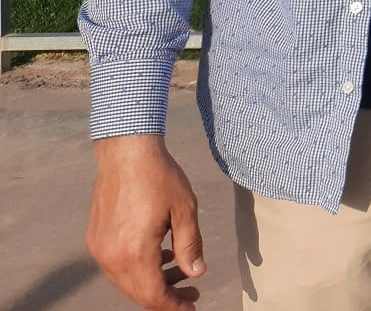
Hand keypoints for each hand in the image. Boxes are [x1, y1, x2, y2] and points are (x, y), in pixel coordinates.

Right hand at [87, 135, 204, 307]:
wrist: (126, 153)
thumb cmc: (159, 178)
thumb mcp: (185, 210)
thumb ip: (190, 245)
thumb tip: (196, 273)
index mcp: (135, 253)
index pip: (154, 296)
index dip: (174, 306)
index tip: (192, 306)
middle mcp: (112, 257)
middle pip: (139, 293)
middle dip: (167, 296)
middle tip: (193, 291)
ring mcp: (100, 249)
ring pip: (127, 281)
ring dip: (153, 281)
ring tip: (181, 271)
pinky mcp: (95, 239)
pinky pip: (118, 265)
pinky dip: (139, 268)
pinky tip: (161, 254)